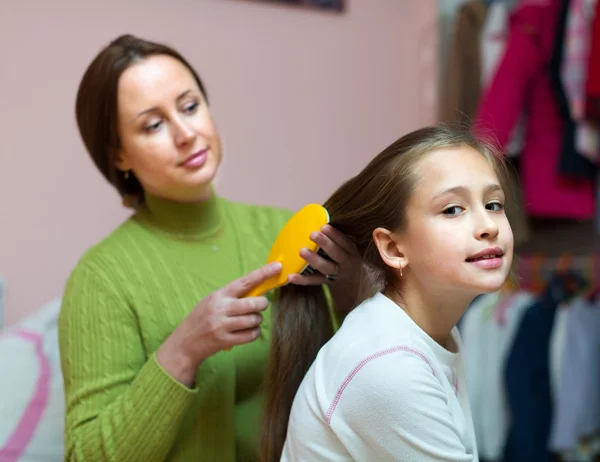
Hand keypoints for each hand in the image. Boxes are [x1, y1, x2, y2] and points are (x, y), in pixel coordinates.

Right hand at [156, 262, 281, 386]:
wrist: (184, 343)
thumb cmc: (201, 319)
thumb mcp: (212, 301)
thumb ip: (232, 296)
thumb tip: (258, 288)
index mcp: (219, 295)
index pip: (245, 281)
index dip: (263, 273)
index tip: (277, 266)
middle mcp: (221, 309)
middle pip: (254, 303)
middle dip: (262, 304)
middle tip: (260, 305)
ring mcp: (223, 325)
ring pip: (254, 320)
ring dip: (257, 320)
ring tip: (249, 321)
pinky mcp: (225, 341)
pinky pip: (251, 335)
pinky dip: (254, 333)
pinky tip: (247, 332)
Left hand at [288, 224, 362, 310]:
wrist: (352, 278)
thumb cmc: (344, 253)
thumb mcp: (346, 244)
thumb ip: (335, 234)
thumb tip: (318, 213)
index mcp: (351, 250)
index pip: (345, 242)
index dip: (335, 235)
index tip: (324, 226)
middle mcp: (346, 263)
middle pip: (336, 254)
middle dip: (325, 244)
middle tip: (312, 234)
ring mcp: (335, 274)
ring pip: (325, 268)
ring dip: (314, 260)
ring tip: (302, 251)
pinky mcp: (324, 282)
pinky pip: (313, 281)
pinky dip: (302, 279)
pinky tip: (290, 276)